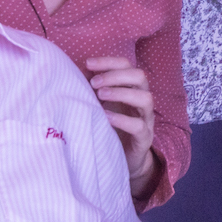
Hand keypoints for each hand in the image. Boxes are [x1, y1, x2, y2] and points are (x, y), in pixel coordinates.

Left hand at [83, 56, 156, 195]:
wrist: (124, 160)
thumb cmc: (110, 128)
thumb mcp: (99, 105)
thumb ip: (92, 89)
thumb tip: (75, 71)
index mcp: (131, 89)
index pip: (127, 66)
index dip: (109, 61)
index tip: (88, 64)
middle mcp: (141, 101)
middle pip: (140, 76)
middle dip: (116, 75)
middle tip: (95, 83)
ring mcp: (145, 120)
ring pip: (146, 98)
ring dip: (122, 93)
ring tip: (101, 95)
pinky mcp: (144, 139)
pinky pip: (139, 126)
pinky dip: (122, 119)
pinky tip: (106, 117)